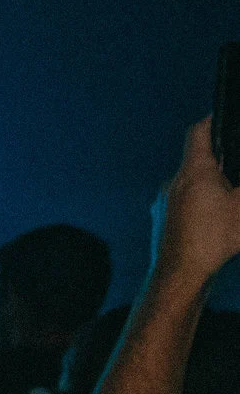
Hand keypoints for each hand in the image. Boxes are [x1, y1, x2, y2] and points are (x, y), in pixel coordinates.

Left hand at [152, 118, 239, 289]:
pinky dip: (198, 201)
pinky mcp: (161, 221)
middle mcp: (173, 182)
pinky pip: (182, 202)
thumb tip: (238, 184)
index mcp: (193, 171)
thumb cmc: (213, 239)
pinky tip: (213, 215)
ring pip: (189, 183)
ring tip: (228, 193)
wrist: (178, 276)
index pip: (199, 133)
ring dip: (208, 184)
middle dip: (217, 159)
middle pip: (195, 159)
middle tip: (235, 161)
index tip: (224, 117)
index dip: (213, 121)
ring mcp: (163, 202)